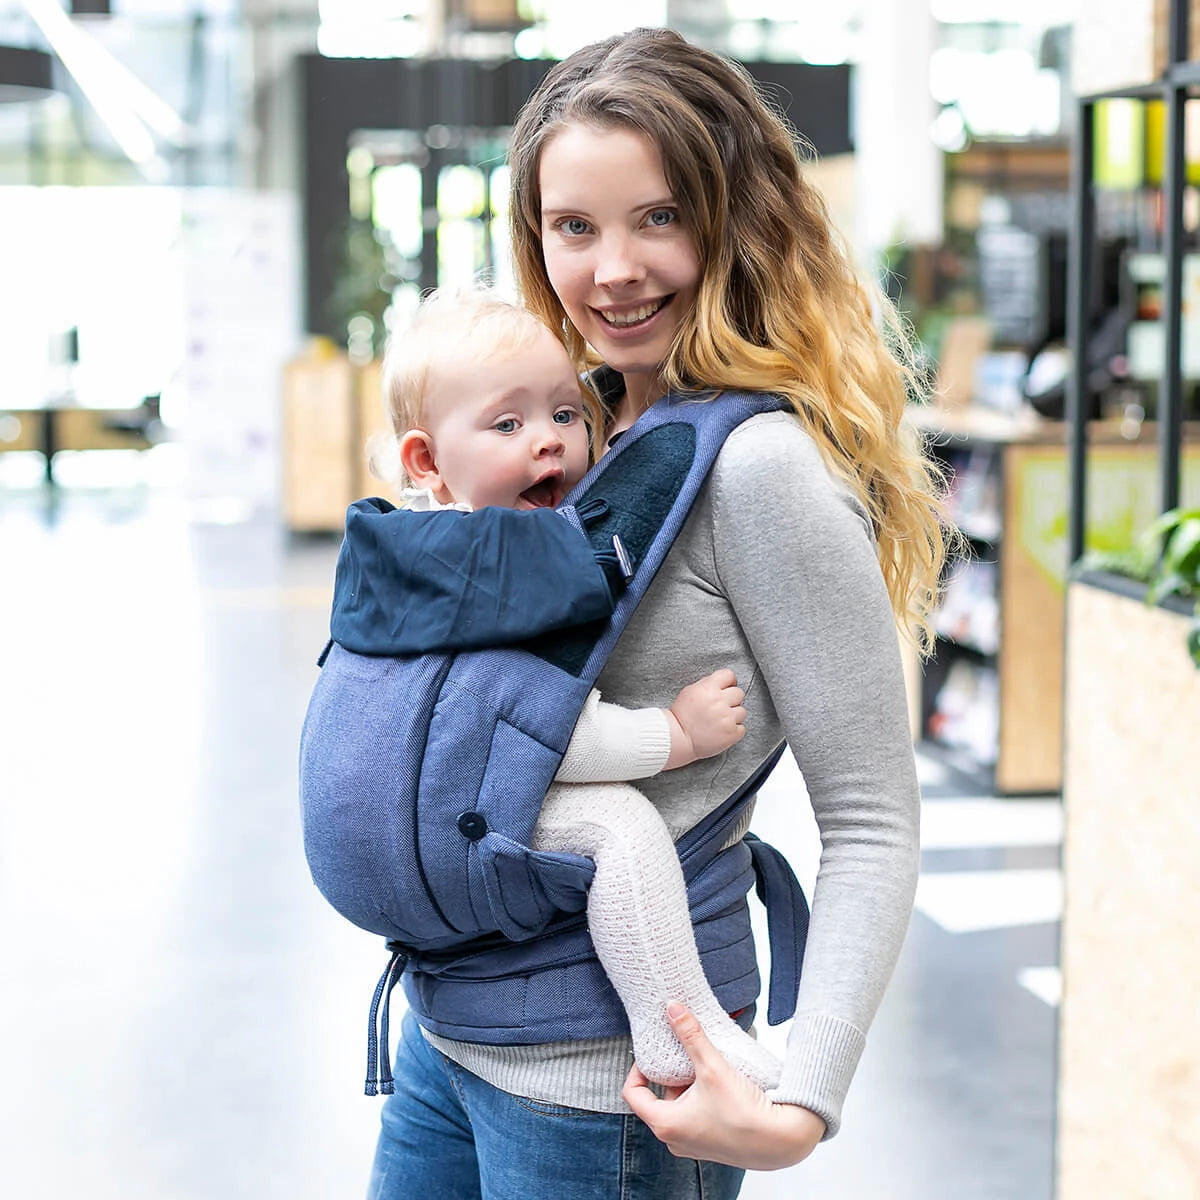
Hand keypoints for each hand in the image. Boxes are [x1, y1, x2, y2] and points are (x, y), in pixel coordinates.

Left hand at [622, 1004, 825, 1169]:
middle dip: (671, 1074)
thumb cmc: (743, 1113)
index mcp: (665, 1124)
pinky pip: (695, 1115)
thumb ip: (690, 1035)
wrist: (780, 1141)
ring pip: (679, 1106)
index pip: (633, 1094)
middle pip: (659, 1097)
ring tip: (705, 1066)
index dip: (638, 1069)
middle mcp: (674, 1139)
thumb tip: (673, 1009)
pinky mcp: (710, 1143)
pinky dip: (701, 1097)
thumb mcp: (711, 1067)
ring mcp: (693, 1144)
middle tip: (684, 1055)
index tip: (651, 1054)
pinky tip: (718, 1083)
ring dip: (688, 1084)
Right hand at [664, 670, 746, 768]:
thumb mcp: (689, 692)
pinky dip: (734, 730)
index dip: (729, 681)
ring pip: (742, 711)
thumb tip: (721, 683)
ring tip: (721, 721)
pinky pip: (742, 728)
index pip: (729, 675)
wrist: (677, 739)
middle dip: (732, 699)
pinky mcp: (731, 733)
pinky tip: (722, 731)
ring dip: (733, 716)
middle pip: (739, 693)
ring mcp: (727, 718)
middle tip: (722, 707)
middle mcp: (719, 701)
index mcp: (708, 688)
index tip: (727, 687)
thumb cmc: (680, 717)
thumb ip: (706, 684)